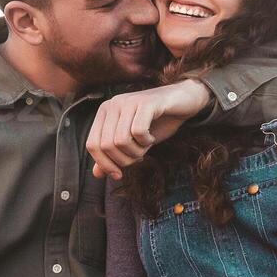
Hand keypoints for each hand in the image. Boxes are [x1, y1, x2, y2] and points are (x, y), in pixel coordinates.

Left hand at [86, 79, 212, 178]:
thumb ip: (113, 155)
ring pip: (121, 140)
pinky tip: (151, 137)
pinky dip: (146, 141)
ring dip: (136, 151)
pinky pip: (138, 131)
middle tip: (139, 156)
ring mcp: (128, 101)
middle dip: (124, 160)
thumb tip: (96, 174)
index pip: (92, 145)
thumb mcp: (133, 142)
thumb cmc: (157, 121)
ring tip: (145, 145)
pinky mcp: (146, 102)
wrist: (184, 101)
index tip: (118, 175)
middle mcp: (113, 104)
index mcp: (104, 112)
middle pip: (106, 145)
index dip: (105, 164)